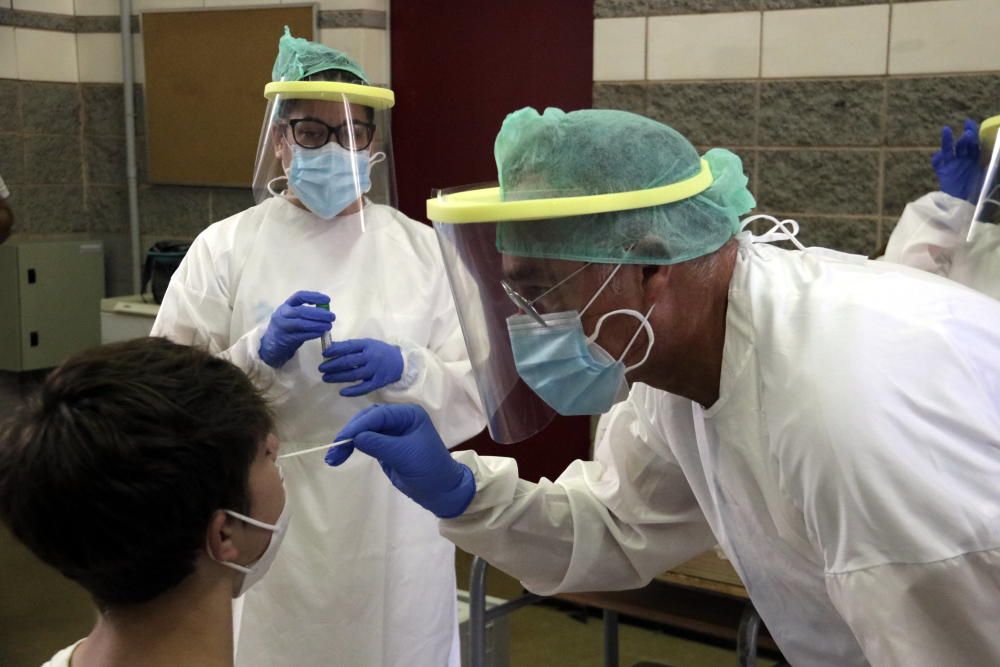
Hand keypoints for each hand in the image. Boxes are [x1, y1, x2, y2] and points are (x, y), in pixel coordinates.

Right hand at [258, 291, 333, 368]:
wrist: (271, 345)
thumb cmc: (288, 328)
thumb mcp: (293, 316)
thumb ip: (306, 313)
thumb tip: (327, 311)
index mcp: (286, 305)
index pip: (299, 296)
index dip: (314, 297)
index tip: (328, 300)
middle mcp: (282, 314)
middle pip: (301, 310)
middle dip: (318, 313)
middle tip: (332, 316)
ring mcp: (282, 327)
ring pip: (300, 323)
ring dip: (317, 324)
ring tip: (329, 325)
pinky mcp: (285, 339)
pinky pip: (300, 336)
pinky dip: (312, 334)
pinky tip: (321, 333)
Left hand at [318, 338, 403, 396]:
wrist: (399, 362)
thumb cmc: (378, 351)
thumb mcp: (366, 344)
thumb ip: (349, 346)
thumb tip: (329, 348)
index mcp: (367, 345)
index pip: (349, 347)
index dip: (335, 350)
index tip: (324, 354)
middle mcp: (371, 357)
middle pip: (349, 361)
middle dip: (333, 365)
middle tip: (321, 368)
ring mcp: (375, 370)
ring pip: (354, 375)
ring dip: (338, 377)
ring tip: (326, 378)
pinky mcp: (378, 382)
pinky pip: (364, 388)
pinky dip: (353, 391)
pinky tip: (342, 392)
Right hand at [325, 404, 474, 517]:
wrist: (441, 491)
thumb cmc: (429, 470)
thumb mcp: (405, 456)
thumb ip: (380, 444)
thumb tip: (355, 437)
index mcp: (409, 415)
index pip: (378, 415)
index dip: (358, 426)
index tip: (342, 440)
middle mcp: (400, 419)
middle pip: (368, 420)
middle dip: (351, 433)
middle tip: (335, 451)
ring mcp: (392, 432)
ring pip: (364, 430)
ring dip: (348, 442)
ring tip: (333, 458)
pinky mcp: (386, 446)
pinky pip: (366, 441)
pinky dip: (353, 447)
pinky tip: (341, 456)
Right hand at [932, 119, 983, 201]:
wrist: (965, 208)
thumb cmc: (979, 192)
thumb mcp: (989, 175)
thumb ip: (991, 162)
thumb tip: (996, 146)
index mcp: (975, 159)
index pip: (974, 143)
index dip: (973, 132)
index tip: (970, 123)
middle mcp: (963, 160)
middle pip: (962, 145)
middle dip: (965, 137)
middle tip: (967, 133)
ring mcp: (952, 166)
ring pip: (948, 150)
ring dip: (947, 141)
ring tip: (946, 131)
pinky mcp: (943, 174)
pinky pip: (937, 164)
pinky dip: (936, 158)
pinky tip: (939, 155)